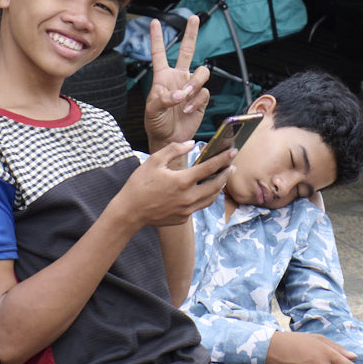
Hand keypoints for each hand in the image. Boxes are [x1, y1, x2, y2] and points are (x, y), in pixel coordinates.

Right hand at [114, 140, 233, 229]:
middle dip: (226, 174)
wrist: (129, 212)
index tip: (233, 152)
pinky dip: (204, 197)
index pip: (210, 167)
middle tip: (232, 166)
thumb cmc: (139, 184)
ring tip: (222, 178)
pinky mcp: (183, 219)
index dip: (223, 158)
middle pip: (216, 185)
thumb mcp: (154, 161)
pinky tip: (203, 191)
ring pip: (210, 198)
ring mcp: (187, 210)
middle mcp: (188, 197)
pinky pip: (199, 206)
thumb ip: (174, 150)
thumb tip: (192, 143)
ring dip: (218, 187)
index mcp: (182, 181)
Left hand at [144, 16, 210, 149]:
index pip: (160, 53)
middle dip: (191, 34)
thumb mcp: (152, 110)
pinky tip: (187, 109)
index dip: (157, 38)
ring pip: (201, 73)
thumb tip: (180, 92)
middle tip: (194, 18)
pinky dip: (196, 100)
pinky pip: (204, 92)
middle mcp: (178, 78)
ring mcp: (191, 87)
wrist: (169, 139)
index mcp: (162, 77)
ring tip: (185, 95)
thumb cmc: (156, 123)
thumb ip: (164, 98)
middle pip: (187, 51)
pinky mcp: (201, 99)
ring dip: (195, 83)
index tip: (154, 22)